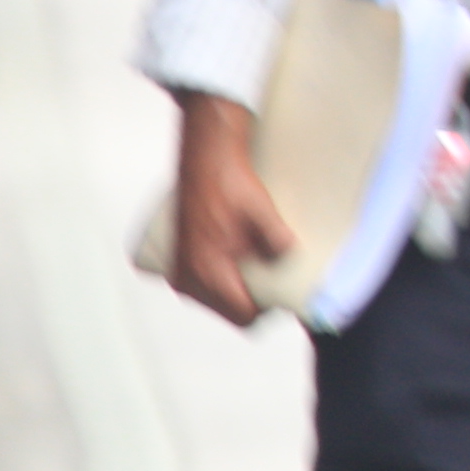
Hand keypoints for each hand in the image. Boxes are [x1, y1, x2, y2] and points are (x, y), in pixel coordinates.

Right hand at [165, 99, 294, 327]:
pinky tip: (238, 258)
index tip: (283, 294)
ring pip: (214, 297)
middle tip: (274, 277)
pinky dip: (220, 276)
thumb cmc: (230, 182)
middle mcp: (187, 277)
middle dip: (253, 299)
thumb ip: (278, 245)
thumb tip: (291, 265)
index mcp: (207, 271)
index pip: (244, 317)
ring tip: (258, 264)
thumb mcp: (263, 213)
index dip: (268, 309)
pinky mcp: (177, 254)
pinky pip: (202, 282)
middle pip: (229, 310)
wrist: (205, 153)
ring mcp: (179, 267)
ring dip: (236, 287)